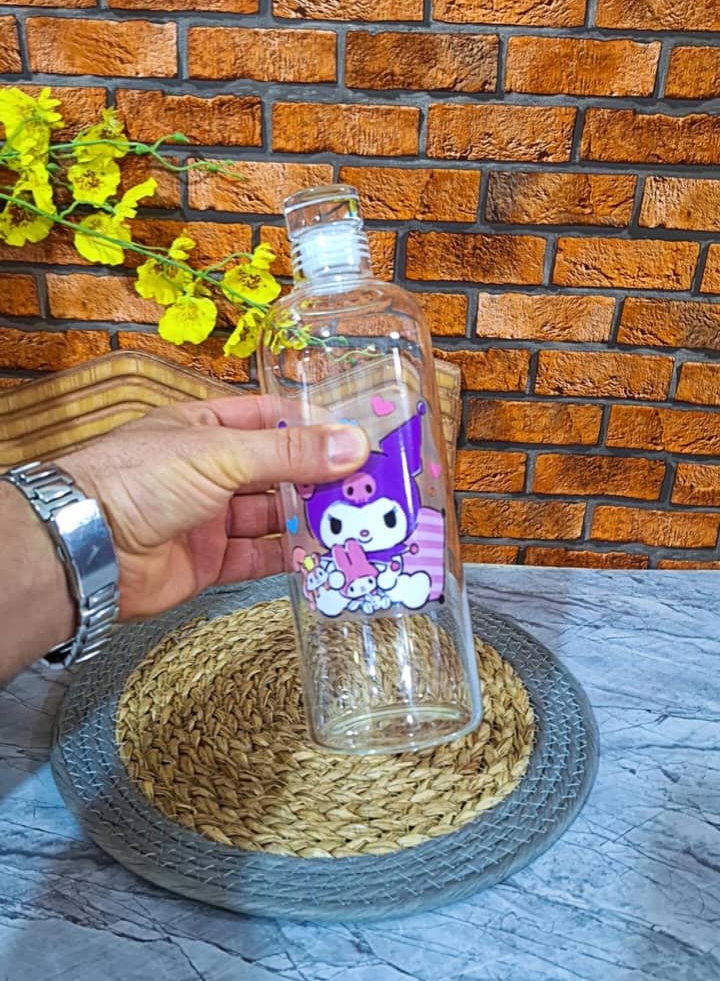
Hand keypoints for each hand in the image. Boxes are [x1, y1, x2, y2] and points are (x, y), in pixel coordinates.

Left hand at [58, 396, 368, 621]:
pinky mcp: (208, 561)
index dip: (311, 427)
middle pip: (275, 471)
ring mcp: (208, 517)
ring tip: (357, 521)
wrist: (89, 549)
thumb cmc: (144, 479)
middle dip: (318, 478)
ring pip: (270, 515)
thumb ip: (289, 453)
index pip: (269, 419)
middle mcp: (209, 470)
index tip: (359, 437)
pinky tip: (322, 556)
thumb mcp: (222, 454)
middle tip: (369, 486)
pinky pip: (256, 556)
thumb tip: (355, 444)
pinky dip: (287, 557)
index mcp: (205, 429)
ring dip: (308, 519)